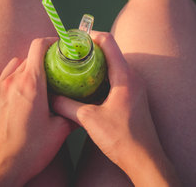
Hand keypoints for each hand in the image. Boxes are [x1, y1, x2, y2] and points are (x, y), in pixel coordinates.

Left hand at [0, 38, 73, 186]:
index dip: (50, 42)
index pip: (38, 46)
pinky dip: (10, 85)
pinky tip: (17, 103)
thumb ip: (71, 115)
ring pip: (11, 69)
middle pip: (27, 58)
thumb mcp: (59, 132)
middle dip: (40, 62)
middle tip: (52, 74)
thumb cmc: (29, 151)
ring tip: (34, 88)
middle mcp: (11, 82)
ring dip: (24, 72)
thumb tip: (81, 109)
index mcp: (31, 84)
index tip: (58, 47)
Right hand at [52, 31, 179, 185]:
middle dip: (89, 50)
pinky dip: (101, 77)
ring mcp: (135, 87)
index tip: (74, 39)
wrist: (144, 159)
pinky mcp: (134, 97)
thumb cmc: (122, 138)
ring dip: (95, 65)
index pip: (108, 41)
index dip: (90, 36)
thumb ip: (67, 105)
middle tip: (70, 54)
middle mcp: (133, 77)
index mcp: (124, 76)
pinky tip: (87, 88)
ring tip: (75, 69)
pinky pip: (116, 78)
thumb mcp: (88, 119)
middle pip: (110, 52)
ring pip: (113, 66)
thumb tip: (51, 98)